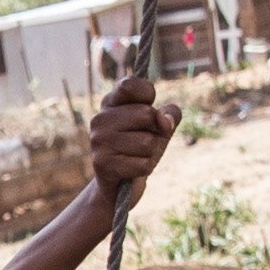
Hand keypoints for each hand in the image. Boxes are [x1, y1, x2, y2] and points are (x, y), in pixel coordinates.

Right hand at [84, 76, 176, 201]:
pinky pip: (142, 164)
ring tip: (137, 156)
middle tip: (142, 140)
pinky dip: (145, 168)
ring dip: (151, 153)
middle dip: (155, 131)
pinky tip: (132, 170)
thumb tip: (163, 121)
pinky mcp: (102, 164)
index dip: (148, 93)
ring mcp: (99, 141)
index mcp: (111, 103)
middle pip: (146, 114)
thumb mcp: (160, 127)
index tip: (147, 104)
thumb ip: (170, 114)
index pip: (130, 84)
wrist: (119, 185)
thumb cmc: (141, 148)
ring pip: (147, 142)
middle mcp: (100, 119)